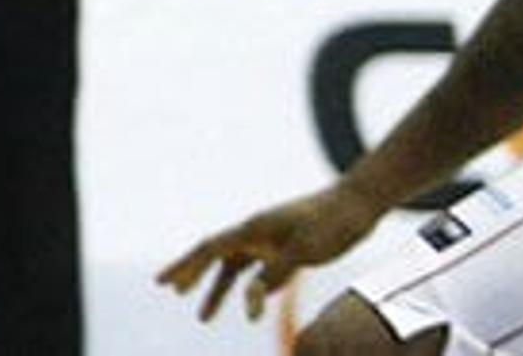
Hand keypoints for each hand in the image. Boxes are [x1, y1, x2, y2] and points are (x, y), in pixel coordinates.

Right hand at [160, 181, 382, 320]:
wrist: (358, 205)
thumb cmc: (331, 223)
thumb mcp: (302, 252)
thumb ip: (272, 278)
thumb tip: (249, 307)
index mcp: (252, 229)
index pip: (209, 249)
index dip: (185, 266)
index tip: (163, 283)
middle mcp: (255, 234)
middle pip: (213, 256)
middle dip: (190, 273)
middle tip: (167, 289)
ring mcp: (270, 241)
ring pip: (235, 269)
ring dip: (217, 291)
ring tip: (203, 318)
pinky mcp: (286, 250)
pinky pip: (259, 273)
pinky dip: (248, 289)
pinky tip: (249, 303)